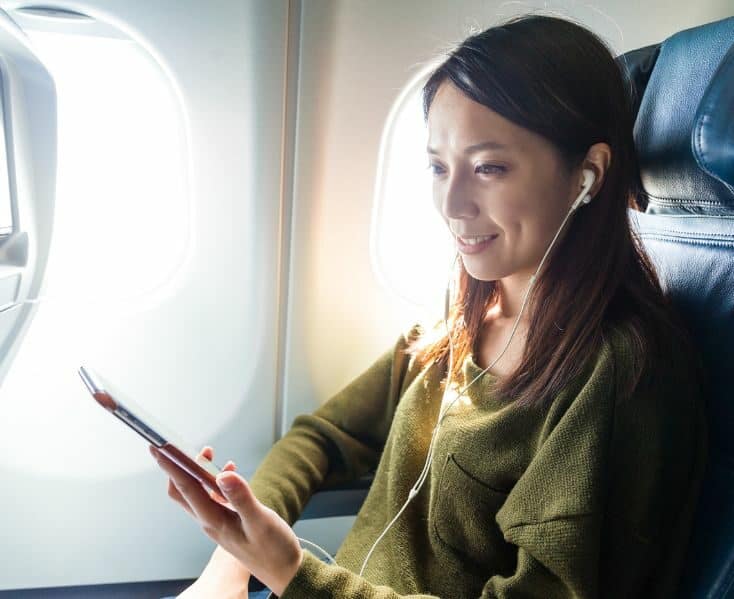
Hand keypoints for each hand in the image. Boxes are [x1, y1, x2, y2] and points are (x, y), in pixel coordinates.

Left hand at [151, 444, 302, 596]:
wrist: (283, 570)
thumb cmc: (273, 550)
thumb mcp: (261, 521)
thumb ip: (241, 498)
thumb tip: (223, 474)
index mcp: (214, 521)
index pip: (186, 489)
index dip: (170, 467)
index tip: (158, 448)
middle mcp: (210, 521)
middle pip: (183, 490)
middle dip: (179, 467)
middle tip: (181, 447)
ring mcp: (218, 521)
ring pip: (197, 492)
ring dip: (199, 472)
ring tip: (209, 454)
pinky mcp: (227, 521)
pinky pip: (213, 497)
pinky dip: (216, 480)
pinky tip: (228, 472)